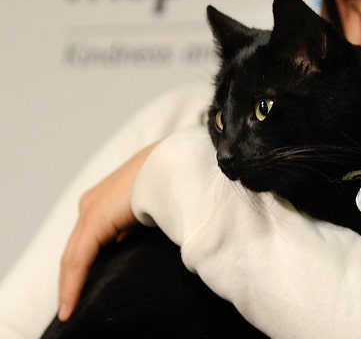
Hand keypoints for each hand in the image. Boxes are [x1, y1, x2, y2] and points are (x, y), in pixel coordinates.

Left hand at [57, 142, 158, 321]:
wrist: (176, 165)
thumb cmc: (172, 183)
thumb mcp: (151, 210)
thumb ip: (138, 227)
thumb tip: (134, 247)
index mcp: (104, 200)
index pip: (87, 241)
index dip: (82, 267)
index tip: (84, 290)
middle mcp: (91, 204)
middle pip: (75, 250)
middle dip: (71, 279)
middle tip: (70, 306)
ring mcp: (90, 210)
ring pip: (73, 257)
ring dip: (70, 285)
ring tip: (68, 311)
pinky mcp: (95, 219)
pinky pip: (78, 259)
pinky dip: (73, 283)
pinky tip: (70, 303)